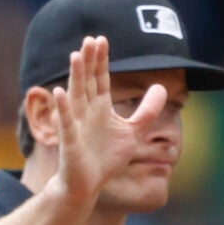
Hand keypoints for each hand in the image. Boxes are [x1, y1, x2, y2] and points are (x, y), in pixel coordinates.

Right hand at [46, 35, 168, 208]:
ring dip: (75, 76)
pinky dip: (63, 108)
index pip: (100, 79)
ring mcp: (76, 125)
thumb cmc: (107, 157)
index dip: (101, 60)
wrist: (88, 185)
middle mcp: (86, 111)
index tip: (102, 40)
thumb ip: (147, 111)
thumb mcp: (133, 132)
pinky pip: (65, 122)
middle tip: (90, 40)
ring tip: (76, 56)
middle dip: (89, 62)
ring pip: (76, 96)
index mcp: (100, 107)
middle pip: (88, 81)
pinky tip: (60, 92)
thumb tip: (163, 87)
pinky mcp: (69, 142)